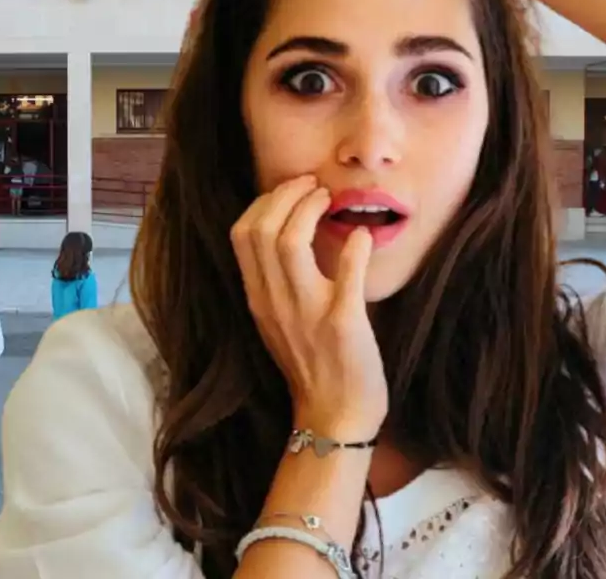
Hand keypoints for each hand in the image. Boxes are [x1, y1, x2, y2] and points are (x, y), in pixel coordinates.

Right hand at [231, 175, 386, 438]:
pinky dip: (354, 247)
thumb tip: (295, 234)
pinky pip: (345, 275)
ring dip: (310, 209)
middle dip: (286, 195)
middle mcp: (274, 302)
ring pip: (288, 243)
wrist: (334, 418)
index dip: (264, 202)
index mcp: (258, 299)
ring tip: (329, 199)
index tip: (289, 191)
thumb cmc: (313, 366)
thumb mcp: (280, 321)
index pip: (242, 234)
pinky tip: (362, 236)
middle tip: (312, 186)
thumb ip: (280, 282)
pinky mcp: (342, 324)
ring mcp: (306, 313)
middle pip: (262, 230)